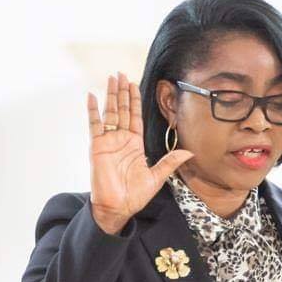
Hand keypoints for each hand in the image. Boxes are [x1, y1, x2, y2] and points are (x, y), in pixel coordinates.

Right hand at [87, 72, 193, 233]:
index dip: (134, 100)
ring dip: (110, 95)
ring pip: (109, 112)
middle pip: (121, 109)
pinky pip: (94, 125)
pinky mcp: (97, 146)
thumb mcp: (157, 177)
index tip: (134, 84)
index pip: (135, 116)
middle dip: (121, 91)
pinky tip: (91, 96)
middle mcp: (121, 139)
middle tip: (120, 73)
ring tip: (111, 78)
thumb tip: (190, 152)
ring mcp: (108, 141)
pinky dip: (92, 110)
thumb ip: (170, 162)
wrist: (117, 207)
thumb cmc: (135, 195)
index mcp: (135, 144)